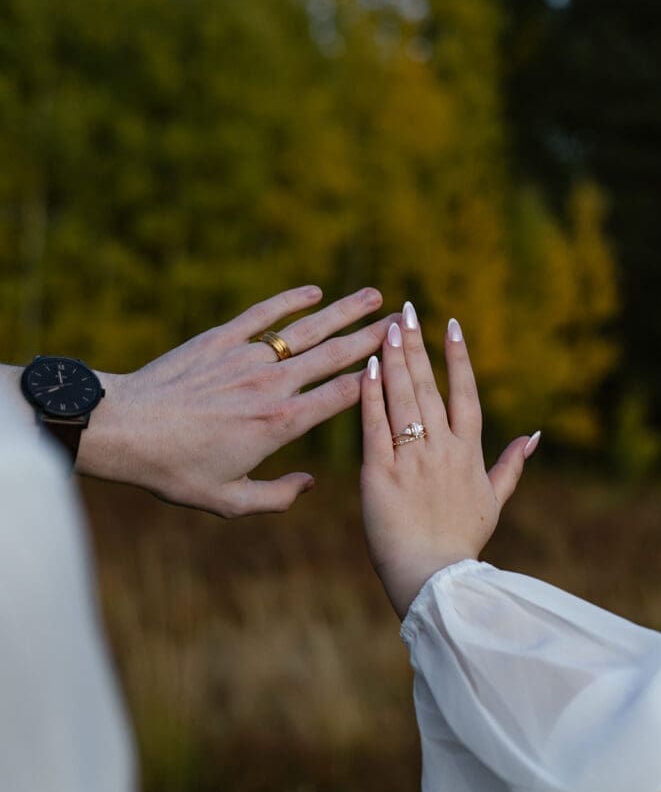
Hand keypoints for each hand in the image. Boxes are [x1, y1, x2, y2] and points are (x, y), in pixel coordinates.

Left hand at [78, 285, 395, 516]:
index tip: (402, 364)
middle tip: (405, 321)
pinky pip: (264, 314)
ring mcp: (247, 357)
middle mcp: (272, 385)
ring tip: (375, 296)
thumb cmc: (174, 470)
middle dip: (373, 337)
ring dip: (344, 311)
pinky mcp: (220, 339)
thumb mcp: (228, 500)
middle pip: (335, 355)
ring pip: (307, 330)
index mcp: (281, 424)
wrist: (124, 429)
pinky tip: (313, 291)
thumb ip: (276, 497)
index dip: (376, 378)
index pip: (343, 395)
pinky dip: (290, 301)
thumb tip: (309, 483)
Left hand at [360, 302, 540, 617]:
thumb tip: (536, 434)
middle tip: (406, 309)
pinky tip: (366, 368)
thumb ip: (513, 464)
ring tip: (387, 327)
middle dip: (417, 345)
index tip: (451, 325)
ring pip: (402, 399)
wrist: (434, 579)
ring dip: (394, 360)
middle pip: (428, 387)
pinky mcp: (379, 474)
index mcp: (469, 453)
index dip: (458, 357)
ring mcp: (410, 460)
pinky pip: (374, 427)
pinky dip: (370, 396)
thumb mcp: (495, 501)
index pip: (465, 393)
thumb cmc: (463, 541)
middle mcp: (441, 449)